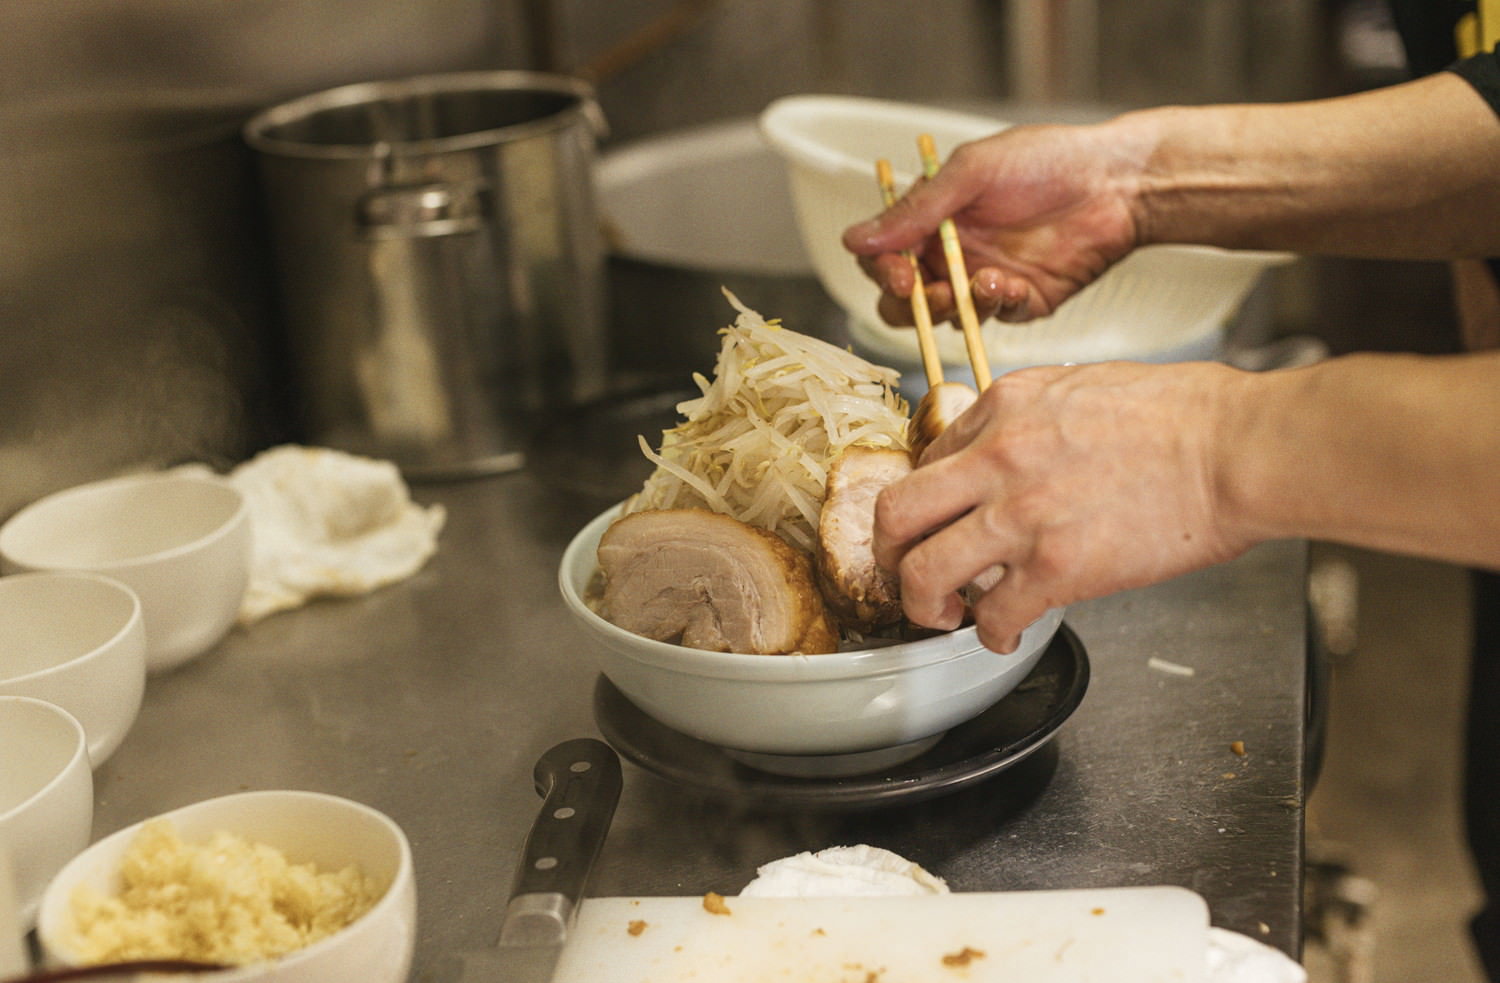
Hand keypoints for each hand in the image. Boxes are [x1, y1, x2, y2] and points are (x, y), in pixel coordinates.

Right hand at [842, 121, 1149, 326]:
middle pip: (907, 300)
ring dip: (955, 305)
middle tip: (928, 293)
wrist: (1116, 182)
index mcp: (932, 221)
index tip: (897, 274)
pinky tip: (1012, 282)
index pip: (884, 258)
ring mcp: (985, 280)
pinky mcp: (1022, 301)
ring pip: (947, 316)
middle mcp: (952, 254)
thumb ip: (914, 210)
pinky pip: (996, 317)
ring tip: (983, 281)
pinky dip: (998, 302)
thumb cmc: (1044, 161)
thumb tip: (854, 239)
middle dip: (910, 303)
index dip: (882, 272)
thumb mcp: (970, 173)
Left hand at [872, 361, 1253, 651]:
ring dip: (924, 606)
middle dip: (887, 553)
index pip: (926, 460)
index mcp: (1003, 408)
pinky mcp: (1057, 567)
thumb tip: (1001, 453)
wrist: (1235, 447)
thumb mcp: (1080, 386)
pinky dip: (992, 636)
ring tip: (945, 616)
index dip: (926, 504)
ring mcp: (1022, 514)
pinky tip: (1006, 634)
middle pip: (895, 514)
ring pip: (922, 572)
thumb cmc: (1181, 416)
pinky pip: (993, 615)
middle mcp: (998, 458)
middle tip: (904, 574)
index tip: (936, 526)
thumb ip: (1028, 419)